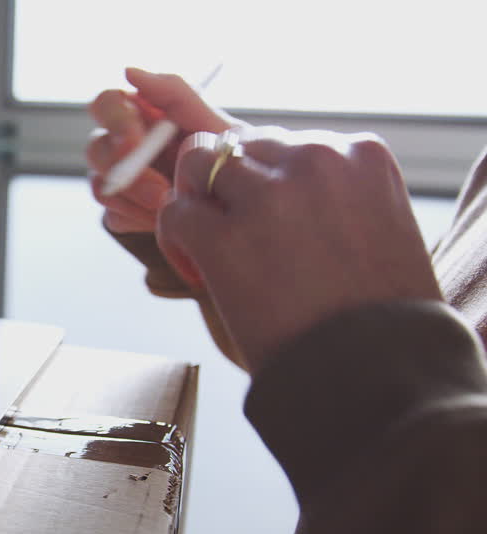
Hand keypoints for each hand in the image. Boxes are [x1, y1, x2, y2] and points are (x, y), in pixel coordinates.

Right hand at [87, 68, 238, 233]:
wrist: (241, 206)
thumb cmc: (227, 156)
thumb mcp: (212, 122)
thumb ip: (176, 93)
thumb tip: (129, 71)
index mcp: (140, 113)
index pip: (105, 104)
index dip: (114, 122)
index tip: (135, 142)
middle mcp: (121, 143)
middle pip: (96, 148)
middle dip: (127, 171)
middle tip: (160, 191)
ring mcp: (118, 178)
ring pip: (102, 186)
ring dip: (137, 200)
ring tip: (174, 206)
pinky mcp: (120, 210)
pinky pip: (114, 216)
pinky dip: (140, 220)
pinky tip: (166, 220)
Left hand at [157, 127, 443, 371]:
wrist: (377, 370)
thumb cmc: (381, 315)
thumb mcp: (381, 229)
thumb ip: (336, 195)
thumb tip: (281, 188)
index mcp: (361, 154)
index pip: (285, 141)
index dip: (266, 180)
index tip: (272, 223)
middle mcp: (316, 159)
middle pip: (238, 144)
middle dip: (225, 184)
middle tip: (228, 231)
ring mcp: (268, 195)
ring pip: (196, 163)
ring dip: (194, 201)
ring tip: (207, 248)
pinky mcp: (224, 236)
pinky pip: (174, 212)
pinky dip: (175, 239)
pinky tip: (199, 273)